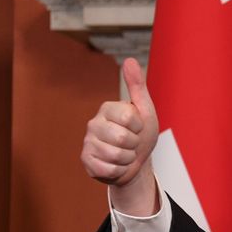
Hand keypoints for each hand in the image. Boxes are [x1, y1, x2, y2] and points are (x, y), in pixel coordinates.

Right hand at [81, 58, 159, 213]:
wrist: (136, 163)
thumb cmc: (141, 135)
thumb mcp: (145, 110)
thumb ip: (137, 87)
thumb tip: (129, 60)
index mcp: (108, 108)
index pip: (129, 118)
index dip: (140, 127)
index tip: (138, 128)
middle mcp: (94, 123)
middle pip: (123, 139)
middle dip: (135, 145)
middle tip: (132, 143)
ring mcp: (88, 143)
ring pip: (116, 156)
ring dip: (128, 159)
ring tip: (125, 154)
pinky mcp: (86, 161)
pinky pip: (107, 169)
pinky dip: (118, 171)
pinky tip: (116, 165)